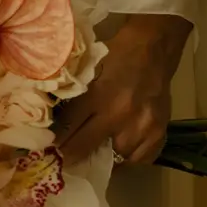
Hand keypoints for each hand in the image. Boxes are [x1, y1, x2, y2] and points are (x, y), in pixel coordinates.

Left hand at [56, 14, 191, 165]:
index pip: (67, 130)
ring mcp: (142, 126)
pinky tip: (120, 150)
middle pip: (85, 148)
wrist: (154, 46)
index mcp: (97, 95)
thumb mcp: (88, 71)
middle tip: (62, 159)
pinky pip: (139, 160)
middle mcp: (120, 114)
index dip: (54, 143)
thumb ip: (74, 99)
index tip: (47, 151)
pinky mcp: (159, 132)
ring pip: (114, 159)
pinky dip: (128, 159)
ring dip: (102, 156)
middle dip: (70, 155)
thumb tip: (55, 125)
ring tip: (95, 152)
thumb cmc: (116, 55)